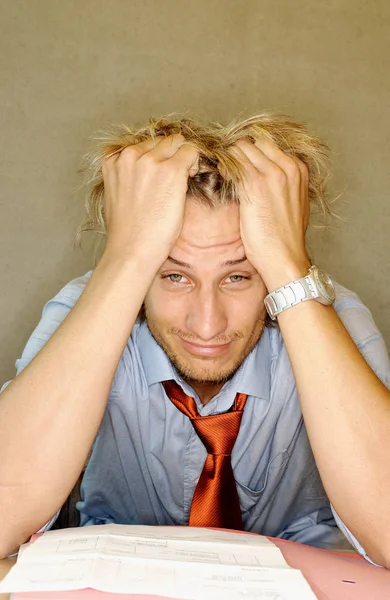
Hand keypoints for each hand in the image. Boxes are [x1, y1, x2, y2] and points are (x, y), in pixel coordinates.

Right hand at [101, 135, 198, 264]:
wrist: (131, 250)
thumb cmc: (127, 232)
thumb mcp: (118, 195)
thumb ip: (129, 176)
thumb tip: (149, 172)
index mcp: (113, 160)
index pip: (144, 145)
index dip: (157, 158)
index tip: (161, 176)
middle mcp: (130, 155)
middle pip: (161, 141)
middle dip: (172, 155)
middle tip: (176, 179)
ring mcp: (150, 161)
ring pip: (178, 142)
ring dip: (184, 158)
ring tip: (182, 182)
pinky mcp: (171, 170)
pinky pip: (192, 151)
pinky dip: (195, 163)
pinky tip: (190, 180)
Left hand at [231, 138, 310, 291]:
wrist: (284, 256)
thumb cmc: (285, 236)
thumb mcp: (292, 202)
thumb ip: (282, 183)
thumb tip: (262, 175)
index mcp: (298, 168)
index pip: (268, 144)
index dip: (251, 152)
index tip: (241, 163)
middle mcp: (288, 165)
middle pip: (254, 142)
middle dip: (239, 152)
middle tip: (228, 165)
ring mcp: (272, 173)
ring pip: (241, 148)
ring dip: (230, 158)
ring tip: (224, 172)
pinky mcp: (255, 184)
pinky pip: (233, 164)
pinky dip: (224, 167)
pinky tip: (222, 177)